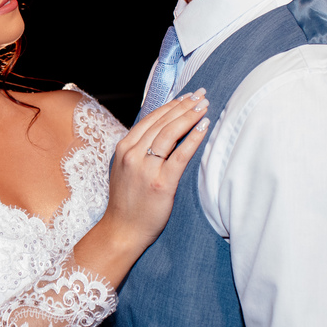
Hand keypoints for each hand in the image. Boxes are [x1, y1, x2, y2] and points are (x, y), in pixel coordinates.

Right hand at [103, 89, 209, 248]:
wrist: (122, 231)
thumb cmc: (127, 202)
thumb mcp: (125, 169)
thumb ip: (139, 150)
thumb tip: (162, 132)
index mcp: (124, 148)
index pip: (151, 119)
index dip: (171, 105)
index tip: (186, 97)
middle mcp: (133, 154)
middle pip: (162, 122)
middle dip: (184, 106)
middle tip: (201, 95)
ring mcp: (146, 168)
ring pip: (170, 133)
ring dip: (189, 116)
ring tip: (204, 106)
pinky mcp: (161, 183)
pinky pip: (180, 155)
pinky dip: (193, 138)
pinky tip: (204, 127)